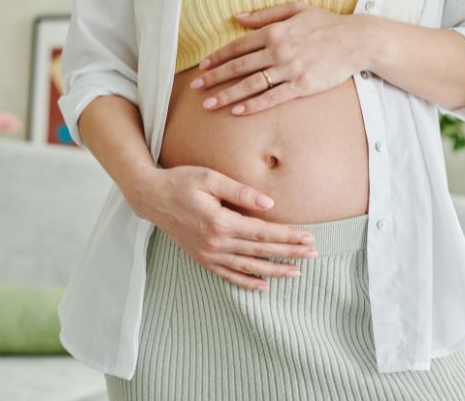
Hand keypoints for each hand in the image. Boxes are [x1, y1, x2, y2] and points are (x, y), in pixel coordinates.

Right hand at [127, 165, 317, 290]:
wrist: (151, 197)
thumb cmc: (181, 181)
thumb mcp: (210, 178)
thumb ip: (240, 192)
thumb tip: (269, 204)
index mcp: (220, 222)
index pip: (263, 232)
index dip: (287, 236)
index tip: (308, 237)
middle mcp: (215, 243)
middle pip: (260, 251)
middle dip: (288, 253)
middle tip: (313, 254)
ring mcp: (207, 254)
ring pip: (247, 267)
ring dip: (274, 271)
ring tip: (297, 273)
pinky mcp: (201, 258)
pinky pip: (228, 275)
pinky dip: (246, 282)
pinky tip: (264, 286)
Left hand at [189, 1, 378, 114]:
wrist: (356, 40)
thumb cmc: (327, 23)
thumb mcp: (295, 8)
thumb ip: (265, 14)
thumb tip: (237, 16)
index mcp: (274, 31)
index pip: (238, 46)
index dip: (218, 57)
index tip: (203, 67)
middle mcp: (278, 50)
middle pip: (239, 66)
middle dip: (214, 78)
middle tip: (196, 87)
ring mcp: (290, 69)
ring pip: (251, 84)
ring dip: (227, 95)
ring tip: (209, 104)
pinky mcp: (302, 86)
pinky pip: (272, 97)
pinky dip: (253, 105)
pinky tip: (238, 111)